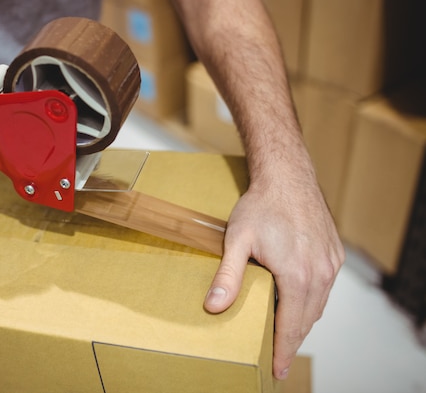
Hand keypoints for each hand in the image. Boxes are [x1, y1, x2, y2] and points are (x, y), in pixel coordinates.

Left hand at [204, 176, 344, 379]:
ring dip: (303, 323)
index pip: (290, 325)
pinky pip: (325, 288)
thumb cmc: (261, 206)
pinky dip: (312, 303)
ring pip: (318, 305)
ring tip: (287, 337)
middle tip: (280, 360)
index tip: (276, 369)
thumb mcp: (237, 240)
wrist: (288, 177)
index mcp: (297, 276)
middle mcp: (320, 274)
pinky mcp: (334, 254)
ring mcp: (330, 264)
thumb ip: (227, 276)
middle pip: (307, 320)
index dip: (282, 350)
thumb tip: (214, 307)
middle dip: (292, 342)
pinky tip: (300, 305)